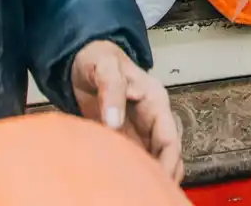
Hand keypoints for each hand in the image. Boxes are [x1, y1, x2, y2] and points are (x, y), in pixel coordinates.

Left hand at [71, 40, 183, 183]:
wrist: (81, 57)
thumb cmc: (98, 58)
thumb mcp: (104, 67)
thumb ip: (110, 90)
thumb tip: (114, 122)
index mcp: (155, 100)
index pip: (169, 138)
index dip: (168, 162)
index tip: (160, 181)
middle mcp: (151, 117)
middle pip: (166, 154)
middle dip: (164, 175)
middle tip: (150, 195)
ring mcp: (138, 129)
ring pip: (153, 159)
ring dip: (150, 176)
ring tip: (139, 193)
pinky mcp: (123, 137)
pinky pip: (133, 159)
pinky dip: (133, 173)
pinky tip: (125, 186)